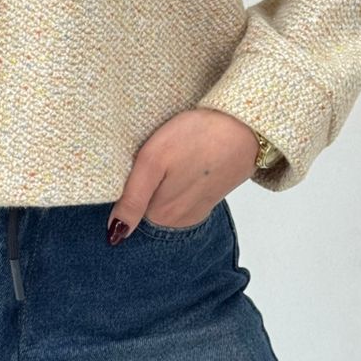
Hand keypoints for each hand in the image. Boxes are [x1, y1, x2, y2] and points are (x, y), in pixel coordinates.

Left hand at [106, 107, 258, 243]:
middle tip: (148, 161)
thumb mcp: (153, 161)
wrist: (245, 125)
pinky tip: (179, 166)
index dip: (122, 191)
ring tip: (164, 162)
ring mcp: (196, 210)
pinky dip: (175, 185)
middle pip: (145, 209)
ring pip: (163, 203)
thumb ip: (132, 199)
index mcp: (161, 215)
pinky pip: (181, 197)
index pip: (127, 212)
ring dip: (158, 187)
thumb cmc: (195, 137)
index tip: (127, 169)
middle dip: (139, 191)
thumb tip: (115, 235)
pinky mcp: (208, 196)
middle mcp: (179, 221)